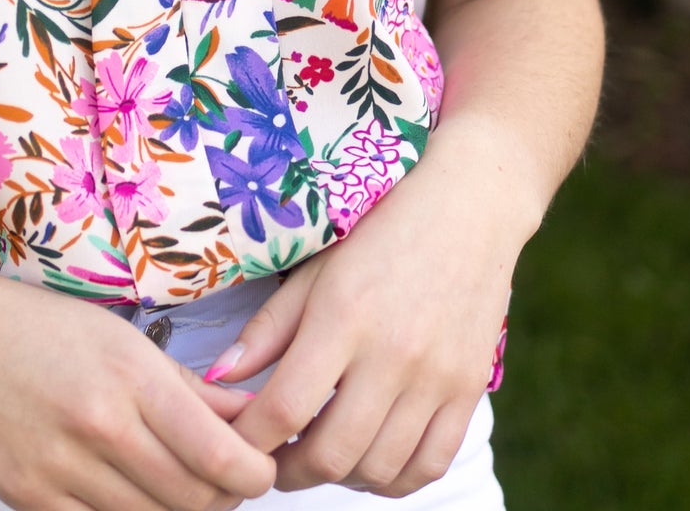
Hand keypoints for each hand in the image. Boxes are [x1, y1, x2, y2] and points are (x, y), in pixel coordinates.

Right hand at [0, 256, 278, 510]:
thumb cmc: (36, 326)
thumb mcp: (121, 338)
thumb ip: (188, 386)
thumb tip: (250, 418)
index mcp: (131, 376)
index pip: (220, 455)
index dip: (255, 475)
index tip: (261, 469)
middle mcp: (101, 426)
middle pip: (194, 500)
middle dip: (224, 498)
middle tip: (225, 480)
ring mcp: (62, 470)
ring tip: (177, 486)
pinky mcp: (29, 501)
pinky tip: (126, 497)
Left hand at [212, 145, 519, 496]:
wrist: (468, 209)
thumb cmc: (380, 232)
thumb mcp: (316, 266)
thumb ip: (269, 327)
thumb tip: (219, 377)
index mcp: (343, 315)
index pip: (285, 408)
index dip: (250, 441)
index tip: (235, 445)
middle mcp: (392, 353)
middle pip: (331, 453)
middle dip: (289, 472)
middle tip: (272, 462)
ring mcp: (436, 377)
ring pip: (378, 470)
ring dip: (339, 477)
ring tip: (320, 455)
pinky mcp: (469, 390)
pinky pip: (430, 465)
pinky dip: (393, 480)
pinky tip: (369, 458)